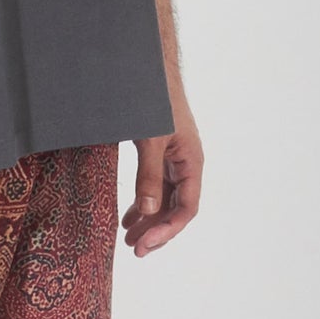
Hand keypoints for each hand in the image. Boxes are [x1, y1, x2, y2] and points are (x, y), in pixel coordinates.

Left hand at [122, 109, 201, 254]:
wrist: (148, 69)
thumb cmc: (155, 101)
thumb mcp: (150, 140)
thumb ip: (148, 176)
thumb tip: (149, 211)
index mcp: (192, 162)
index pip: (185, 208)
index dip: (166, 230)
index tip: (143, 244)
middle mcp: (186, 165)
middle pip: (176, 209)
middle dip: (156, 231)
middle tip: (133, 249)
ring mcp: (174, 160)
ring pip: (165, 200)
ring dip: (149, 220)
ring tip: (128, 239)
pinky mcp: (160, 154)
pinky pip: (156, 186)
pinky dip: (144, 203)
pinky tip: (129, 216)